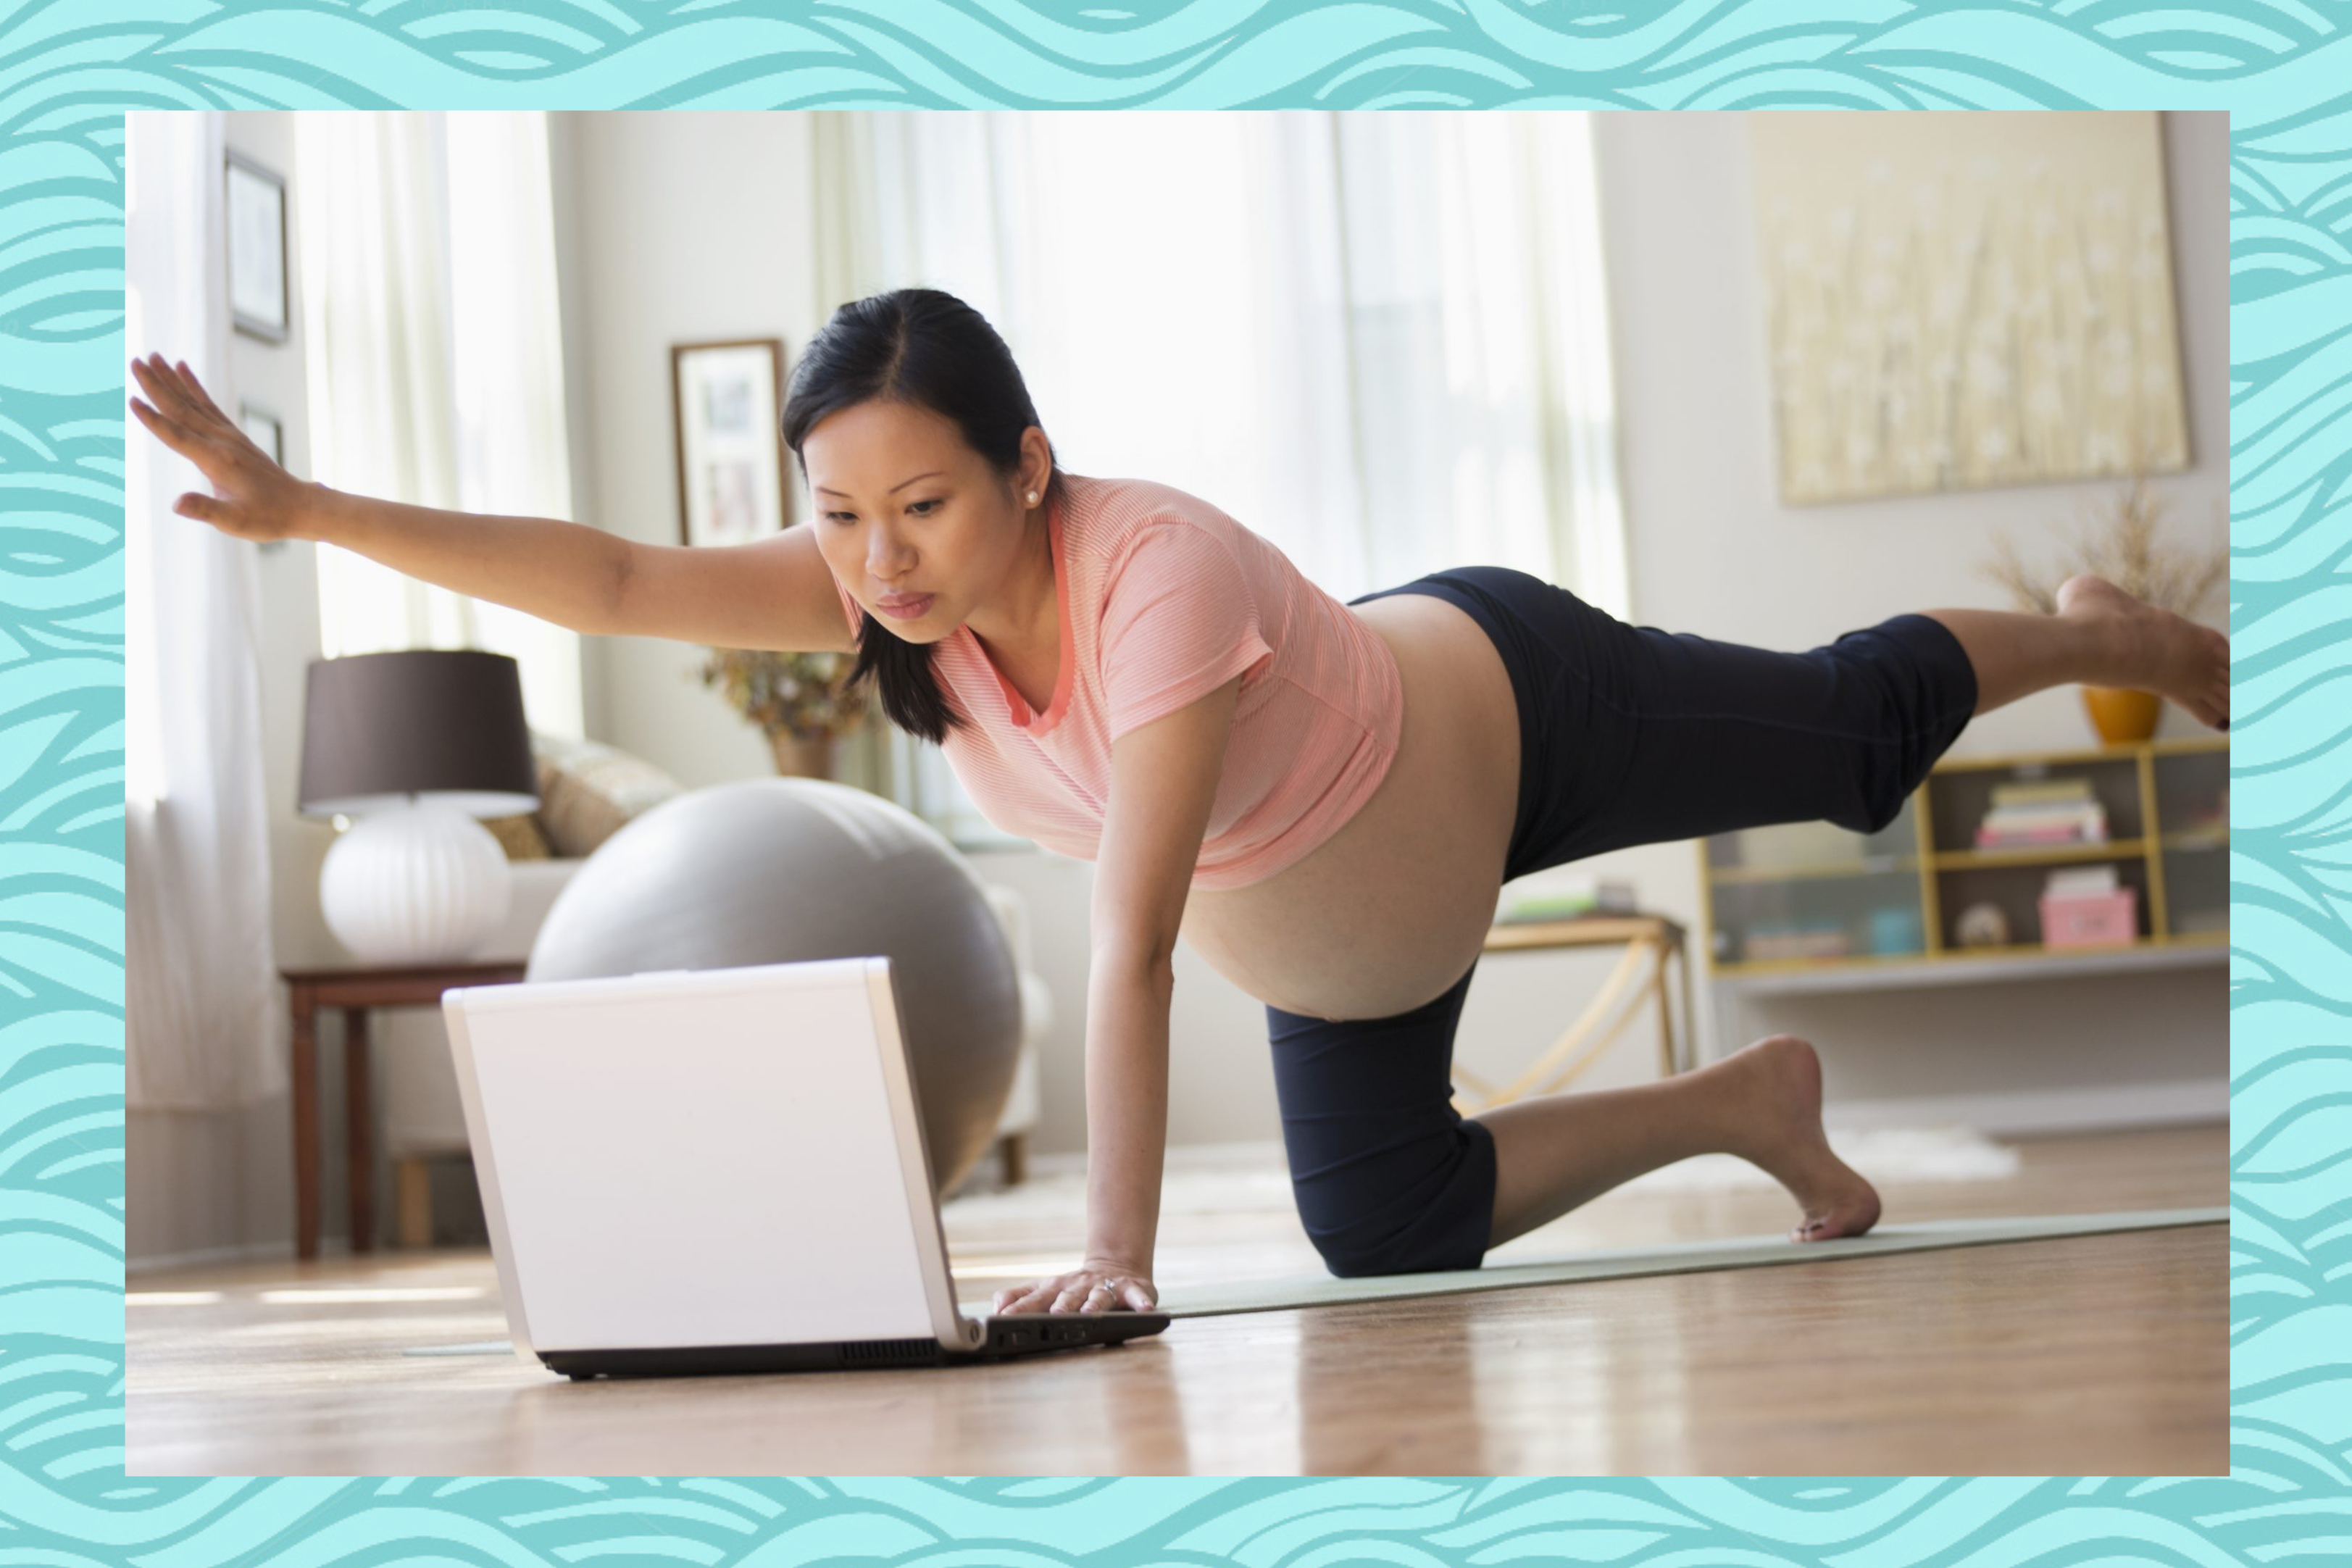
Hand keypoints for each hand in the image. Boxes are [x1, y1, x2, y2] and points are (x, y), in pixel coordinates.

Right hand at [128, 352, 313, 543]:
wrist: (300, 506)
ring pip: (193, 402)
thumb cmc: (268, 517)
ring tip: (152, 357)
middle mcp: (222, 441)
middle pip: (182, 409)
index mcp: (216, 460)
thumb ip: (205, 510)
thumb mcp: (236, 522)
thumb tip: (176, 504)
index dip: (154, 419)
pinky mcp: (233, 434)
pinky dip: (193, 385)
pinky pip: (208, 404)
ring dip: (171, 379)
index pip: (178, 436)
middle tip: (134, 362)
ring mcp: (228, 435)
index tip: (132, 399)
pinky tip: (181, 367)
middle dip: (156, 386)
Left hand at [991, 1257, 1157, 1315]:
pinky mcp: (1130, 1289)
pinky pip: (1137, 1296)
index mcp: (1056, 1289)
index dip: (1019, 1308)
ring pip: (1099, 1296)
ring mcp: (1105, 1287)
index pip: (1034, 1299)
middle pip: (1068, 1297)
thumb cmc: (1075, 1287)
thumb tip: (995, 1305)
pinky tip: (1145, 1310)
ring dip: (1095, 1304)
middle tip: (1055, 1316)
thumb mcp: (1046, 1289)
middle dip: (1062, 1306)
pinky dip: (1141, 1302)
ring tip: (1091, 1313)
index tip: (1003, 1318)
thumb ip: (1020, 1296)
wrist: (1115, 1265)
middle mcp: (1079, 1287)